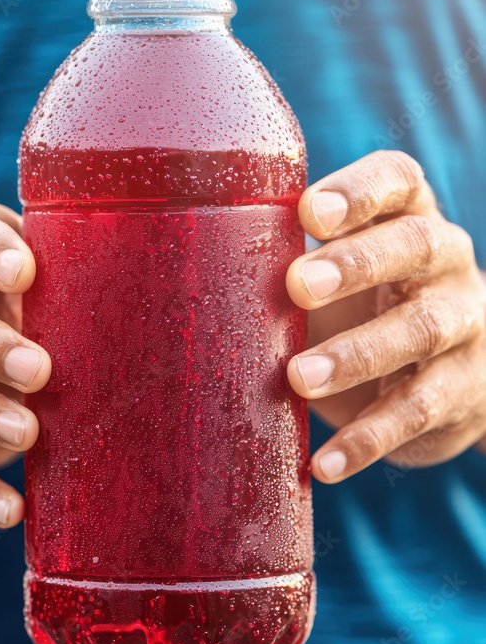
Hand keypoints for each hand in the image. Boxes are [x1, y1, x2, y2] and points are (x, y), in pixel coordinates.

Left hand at [285, 151, 485, 482]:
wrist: (451, 371)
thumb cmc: (367, 303)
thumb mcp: (340, 268)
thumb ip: (288, 254)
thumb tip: (185, 257)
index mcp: (409, 214)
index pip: (397, 180)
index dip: (359, 190)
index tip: (309, 210)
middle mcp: (446, 260)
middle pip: (415, 246)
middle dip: (357, 264)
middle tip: (297, 286)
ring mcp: (464, 324)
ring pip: (421, 331)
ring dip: (358, 355)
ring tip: (298, 378)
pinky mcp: (461, 391)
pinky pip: (418, 413)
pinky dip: (369, 439)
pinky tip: (324, 463)